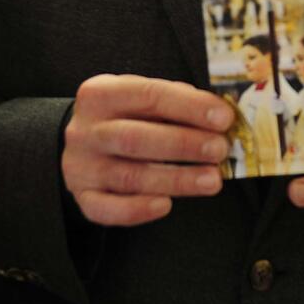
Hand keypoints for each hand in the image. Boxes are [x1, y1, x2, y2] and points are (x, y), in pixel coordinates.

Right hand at [62, 74, 231, 226]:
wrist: (82, 140)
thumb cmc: (123, 115)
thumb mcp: (139, 96)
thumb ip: (174, 99)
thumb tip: (218, 113)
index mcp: (101, 94)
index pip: (149, 96)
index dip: (190, 107)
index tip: (223, 118)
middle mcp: (86, 130)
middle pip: (136, 138)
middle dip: (184, 144)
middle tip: (220, 150)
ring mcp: (80, 166)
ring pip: (129, 176)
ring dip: (176, 180)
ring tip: (211, 180)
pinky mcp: (82, 196)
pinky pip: (106, 209)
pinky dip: (137, 210)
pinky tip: (166, 205)